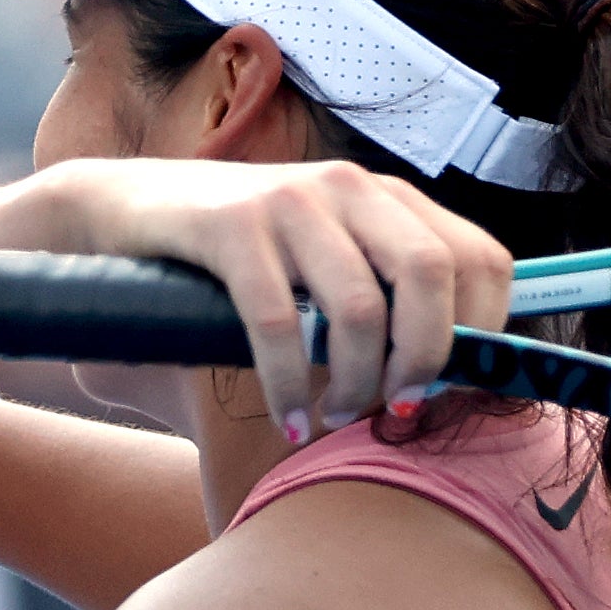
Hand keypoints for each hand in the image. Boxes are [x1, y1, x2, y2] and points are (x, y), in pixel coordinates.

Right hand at [20, 159, 512, 442]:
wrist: (127, 212)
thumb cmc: (237, 260)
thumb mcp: (323, 264)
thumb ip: (382, 301)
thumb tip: (444, 387)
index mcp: (388, 198)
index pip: (483, 259)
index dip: (484, 334)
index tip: (450, 391)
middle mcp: (349, 188)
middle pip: (433, 276)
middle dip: (425, 362)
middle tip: (395, 413)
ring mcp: (289, 201)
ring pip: (359, 308)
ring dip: (354, 386)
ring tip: (333, 420)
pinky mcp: (231, 227)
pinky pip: (280, 324)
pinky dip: (291, 387)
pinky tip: (290, 419)